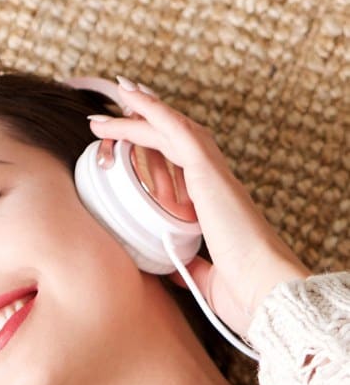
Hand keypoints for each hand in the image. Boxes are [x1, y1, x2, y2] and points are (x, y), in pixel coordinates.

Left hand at [88, 79, 310, 336]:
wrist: (264, 293)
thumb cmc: (244, 292)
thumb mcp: (204, 280)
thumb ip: (188, 267)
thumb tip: (172, 268)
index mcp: (216, 204)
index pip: (184, 162)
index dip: (160, 143)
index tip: (135, 134)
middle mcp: (217, 183)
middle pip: (179, 136)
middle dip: (150, 117)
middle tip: (122, 102)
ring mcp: (214, 176)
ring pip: (175, 128)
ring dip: (144, 110)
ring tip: (119, 91)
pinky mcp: (209, 174)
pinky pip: (178, 132)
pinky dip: (154, 112)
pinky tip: (133, 99)